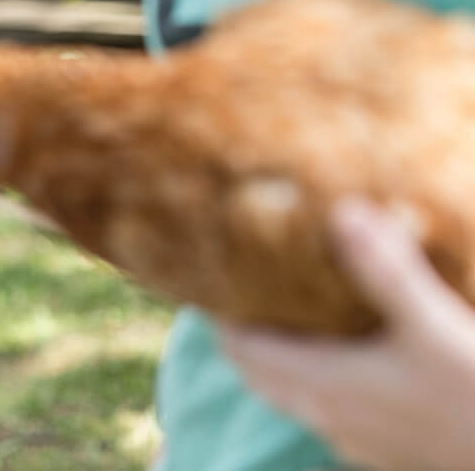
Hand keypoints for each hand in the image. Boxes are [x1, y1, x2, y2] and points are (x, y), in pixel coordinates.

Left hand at [219, 198, 474, 470]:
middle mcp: (327, 413)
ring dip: (274, 361)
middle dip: (241, 336)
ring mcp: (351, 436)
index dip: (221, 317)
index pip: (243, 349)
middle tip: (238, 294)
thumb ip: (386, 271)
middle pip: (258, 373)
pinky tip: (337, 364)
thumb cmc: (474, 394)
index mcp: (325, 381)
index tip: (210, 280)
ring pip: (289, 395)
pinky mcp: (378, 449)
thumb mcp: (433, 324)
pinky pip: (324, 412)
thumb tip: (342, 212)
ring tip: (280, 321)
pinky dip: (310, 383)